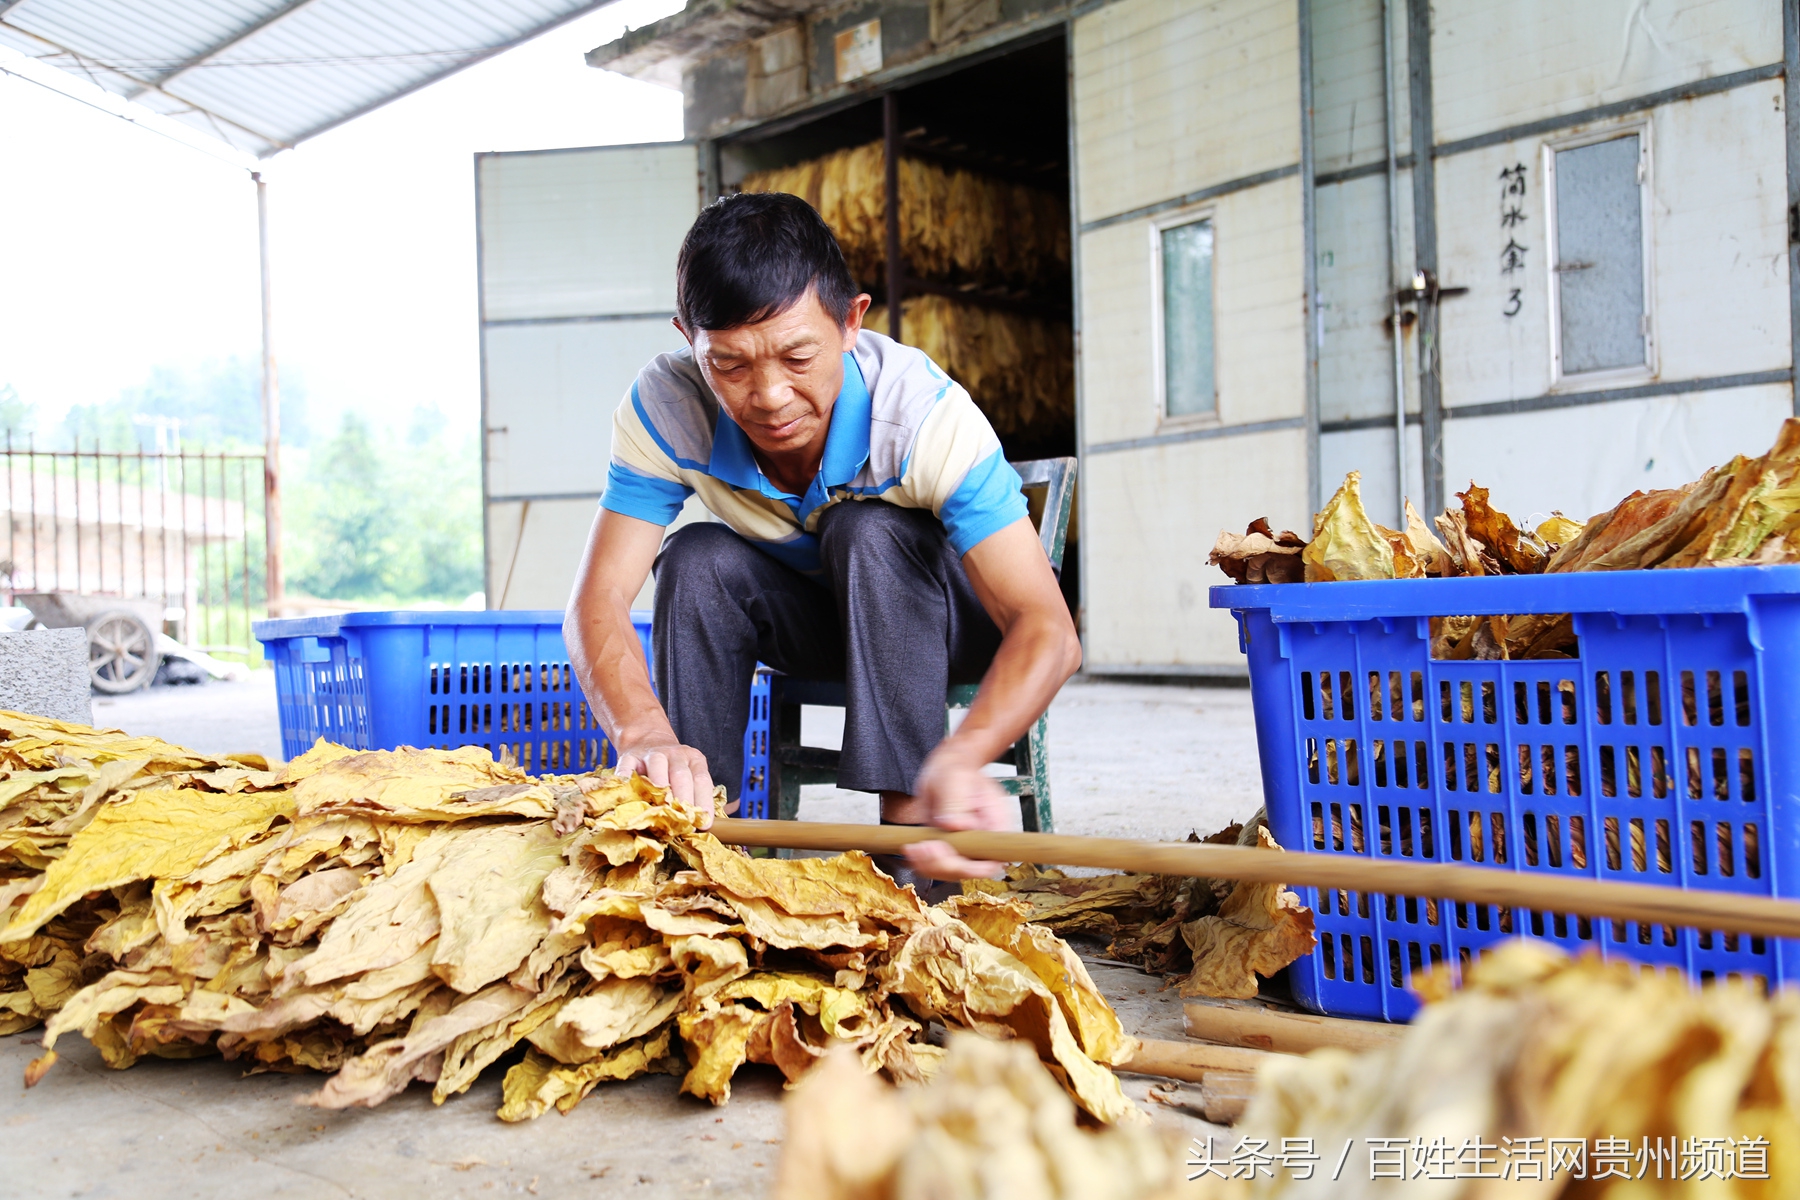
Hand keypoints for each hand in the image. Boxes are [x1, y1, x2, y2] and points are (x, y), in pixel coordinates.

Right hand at [615, 742, 715, 827]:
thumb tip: (703, 823)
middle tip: (682, 819)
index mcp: (694, 759)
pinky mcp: (630, 755)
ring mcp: (652, 753)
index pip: (702, 780)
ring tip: (660, 806)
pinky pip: (627, 765)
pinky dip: (626, 776)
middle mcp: (675, 754)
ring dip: (660, 785)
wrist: (649, 740)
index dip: (704, 801)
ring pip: (657, 765)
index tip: (704, 823)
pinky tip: (626, 790)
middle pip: (681, 775)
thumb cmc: (672, 768)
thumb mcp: (690, 774)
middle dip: (683, 798)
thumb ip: (695, 794)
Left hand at [901, 742, 1009, 879]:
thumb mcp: (957, 779)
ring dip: (929, 866)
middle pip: (969, 871)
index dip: (971, 866)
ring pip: (950, 872)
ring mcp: (965, 847)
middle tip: (926, 847)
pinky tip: (912, 849)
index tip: (947, 849)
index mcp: (995, 826)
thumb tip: (956, 826)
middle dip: (944, 865)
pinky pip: (936, 866)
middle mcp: (982, 841)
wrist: (947, 769)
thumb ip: (956, 802)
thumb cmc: (957, 770)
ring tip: (915, 848)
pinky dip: (922, 863)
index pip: (992, 860)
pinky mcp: (947, 848)